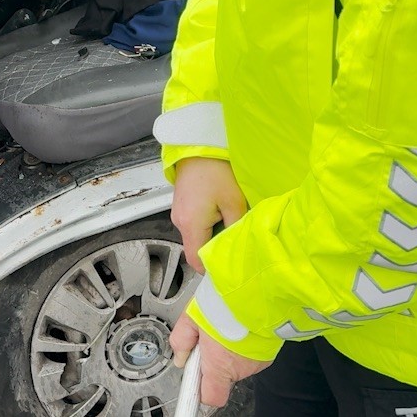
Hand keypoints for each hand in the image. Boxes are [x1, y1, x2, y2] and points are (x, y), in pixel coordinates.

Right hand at [170, 156, 246, 272]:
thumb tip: (238, 247)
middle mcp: (179, 222)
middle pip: (196, 248)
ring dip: (211, 234)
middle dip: (215, 248)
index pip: (196, 260)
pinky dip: (206, 224)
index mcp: (191, 225)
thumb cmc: (217, 172)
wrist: (198, 148)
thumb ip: (236, 228)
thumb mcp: (234, 203)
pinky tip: (220, 211)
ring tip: (230, 222)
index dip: (211, 268)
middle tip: (236, 242)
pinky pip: (193, 224)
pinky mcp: (181, 205)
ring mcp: (178, 213)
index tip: (229, 267)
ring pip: (196, 236)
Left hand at [170, 312, 272, 407]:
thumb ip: (182, 341)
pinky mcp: (267, 353)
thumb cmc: (226, 302)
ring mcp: (256, 362)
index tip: (195, 379)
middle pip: (222, 376)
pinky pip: (250, 355)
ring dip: (229, 350)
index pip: (211, 396)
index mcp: (219, 364)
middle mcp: (240, 367)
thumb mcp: (192, 317)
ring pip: (236, 364)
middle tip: (209, 337)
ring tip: (225, 327)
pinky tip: (239, 328)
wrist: (258, 292)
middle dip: (214, 360)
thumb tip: (180, 357)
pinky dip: (243, 345)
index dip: (201, 389)